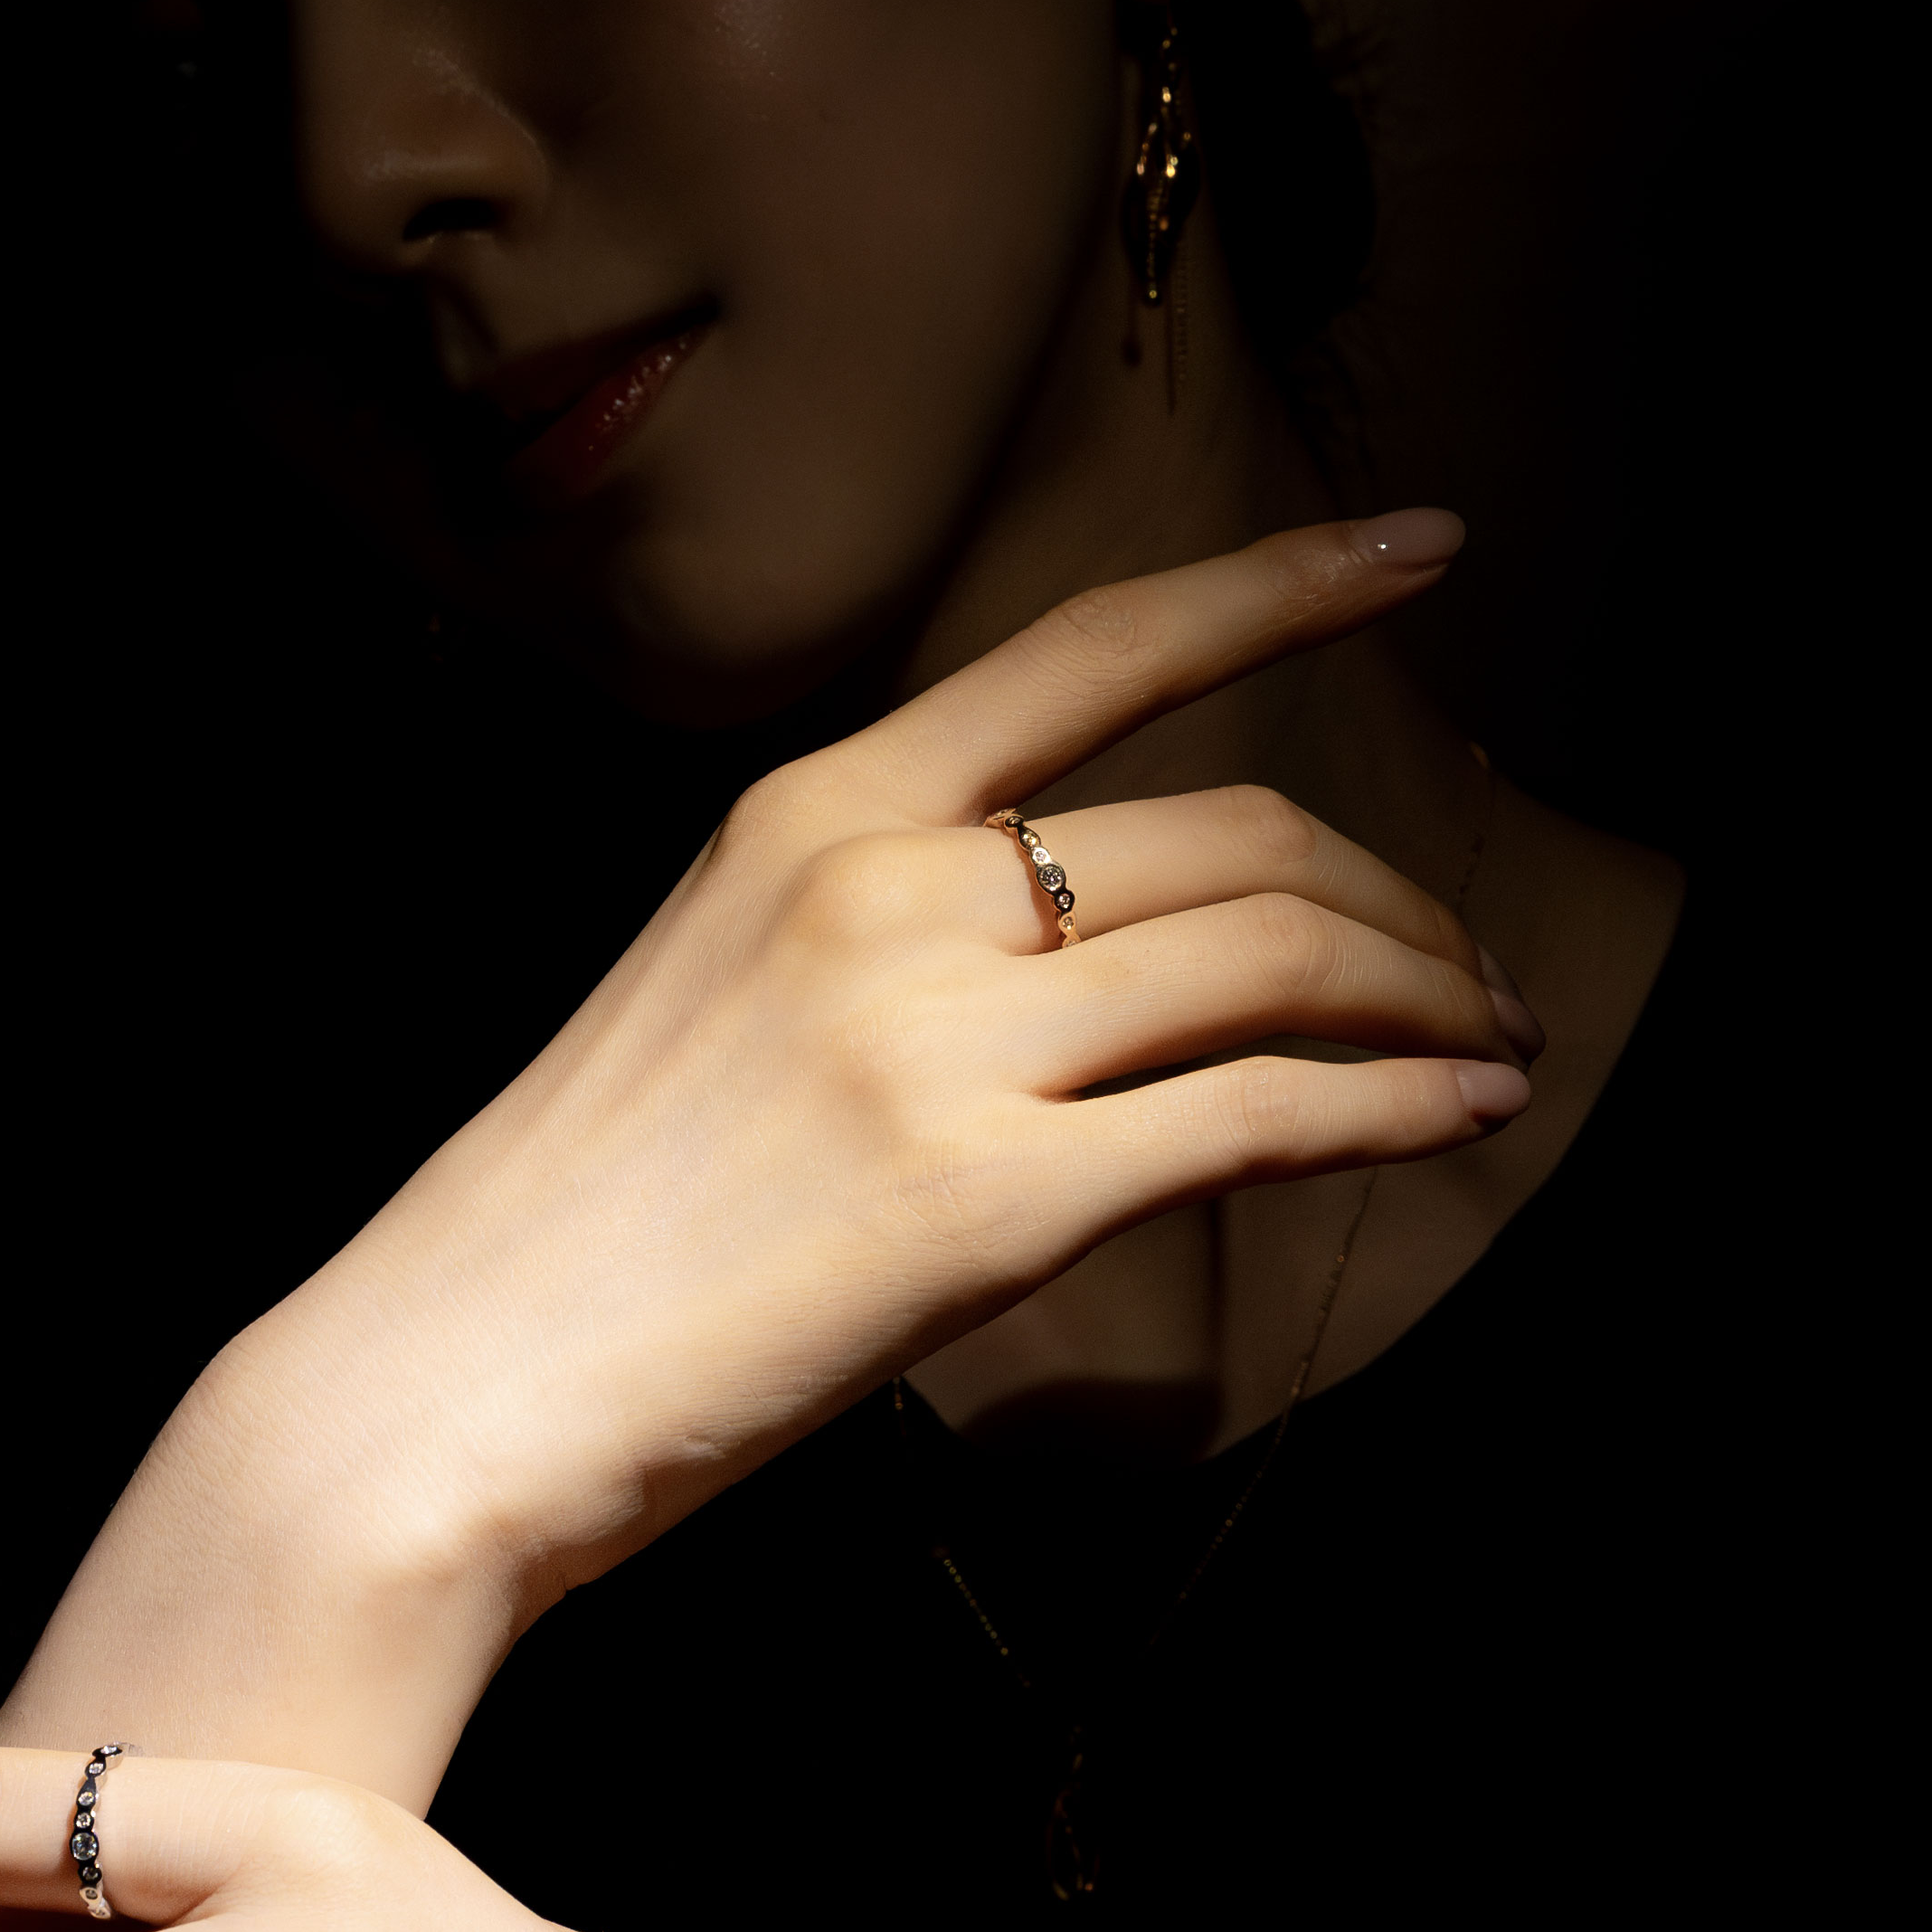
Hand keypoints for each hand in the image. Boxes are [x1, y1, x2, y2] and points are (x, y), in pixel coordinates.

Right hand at [207, 512, 1530, 1653]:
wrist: (445, 1386)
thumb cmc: (566, 1227)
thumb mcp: (704, 995)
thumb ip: (872, 935)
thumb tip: (1054, 958)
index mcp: (810, 816)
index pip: (1090, 649)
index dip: (1283, 581)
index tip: (1423, 545)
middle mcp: (886, 890)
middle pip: (1232, 834)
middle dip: (1396, 898)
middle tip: (1467, 970)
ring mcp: (937, 1041)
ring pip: (1273, 955)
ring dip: (1424, 996)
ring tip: (1486, 1046)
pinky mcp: (985, 1204)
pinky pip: (1259, 1115)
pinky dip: (1394, 1107)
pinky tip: (1465, 1117)